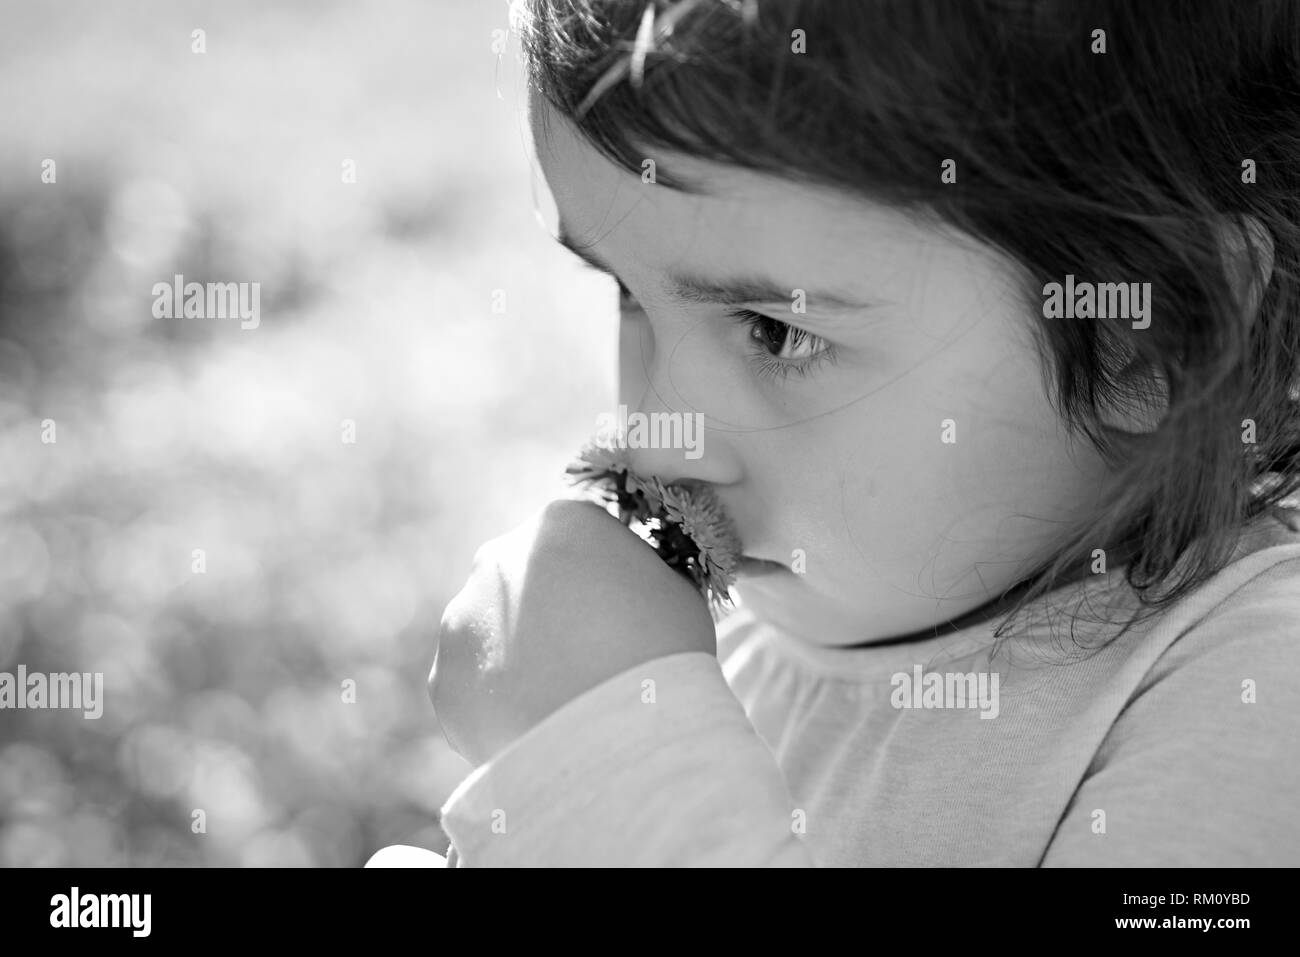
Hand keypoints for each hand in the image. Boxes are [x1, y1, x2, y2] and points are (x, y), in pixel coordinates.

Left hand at [428, 499, 716, 766]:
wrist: (621, 734)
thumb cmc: (662, 653)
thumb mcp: (677, 592)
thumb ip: (642, 575)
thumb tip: (632, 588)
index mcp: (557, 523)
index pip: (574, 540)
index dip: (599, 579)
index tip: (620, 616)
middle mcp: (496, 560)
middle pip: (523, 583)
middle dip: (546, 614)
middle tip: (586, 659)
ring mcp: (461, 620)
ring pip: (490, 635)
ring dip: (516, 658)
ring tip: (562, 701)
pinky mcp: (443, 680)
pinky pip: (471, 689)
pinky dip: (497, 705)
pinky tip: (536, 726)